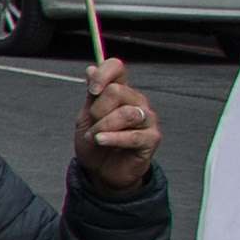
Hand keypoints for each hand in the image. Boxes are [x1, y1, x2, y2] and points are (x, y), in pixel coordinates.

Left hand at [71, 56, 158, 193]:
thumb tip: (91, 68)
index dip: (103, 74)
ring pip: (126, 113)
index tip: (91, 90)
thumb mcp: (86, 117)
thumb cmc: (96, 143)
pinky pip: (133, 135)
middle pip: (117, 91)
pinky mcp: (152, 138)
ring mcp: (148, 119)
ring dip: (102, 127)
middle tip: (92, 125)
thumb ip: (91, 94)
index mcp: (121, 91)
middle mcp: (137, 101)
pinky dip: (113, 138)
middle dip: (97, 110)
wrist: (101, 171)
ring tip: (95, 138)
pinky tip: (101, 141)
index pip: (117, 68)